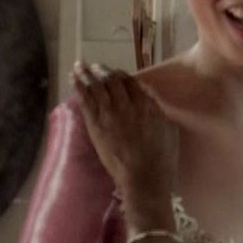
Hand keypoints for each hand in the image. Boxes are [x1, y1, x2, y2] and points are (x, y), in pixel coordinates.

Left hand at [73, 62, 179, 207]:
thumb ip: (158, 112)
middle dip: (103, 71)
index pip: (131, 82)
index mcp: (147, 105)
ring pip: (96, 86)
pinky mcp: (96, 125)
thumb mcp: (169, 130)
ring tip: (80, 65)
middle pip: (112, 81)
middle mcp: (127, 104)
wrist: (144, 177)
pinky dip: (79, 86)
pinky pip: (85, 100)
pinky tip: (74, 78)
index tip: (116, 74)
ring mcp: (109, 114)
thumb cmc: (162, 159)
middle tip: (96, 66)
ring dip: (87, 73)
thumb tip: (150, 101)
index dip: (122, 75)